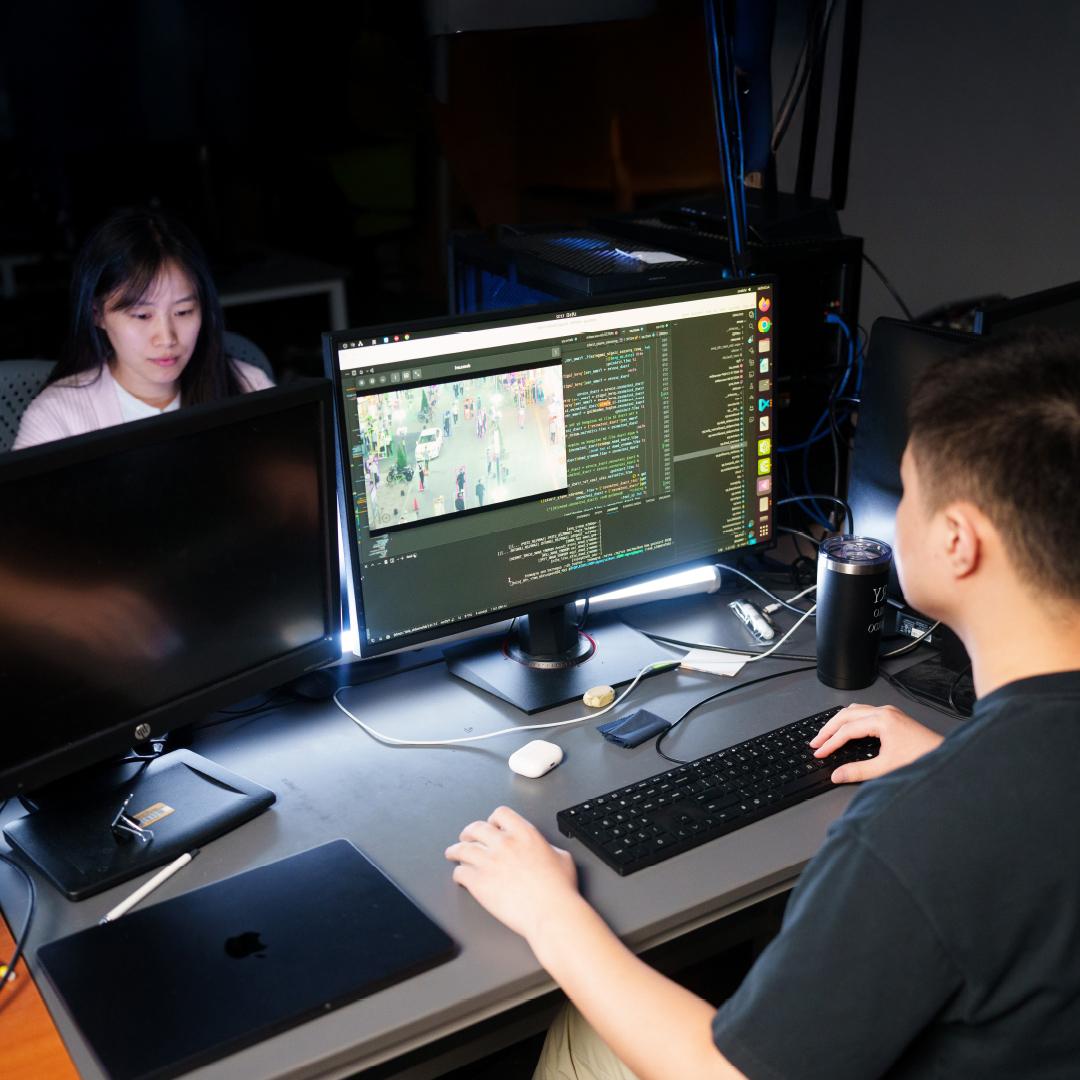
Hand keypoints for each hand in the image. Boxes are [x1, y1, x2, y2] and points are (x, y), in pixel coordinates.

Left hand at [445, 805, 580, 941]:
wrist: (550, 912)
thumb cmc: (559, 890)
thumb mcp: (562, 857)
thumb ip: (547, 848)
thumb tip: (545, 850)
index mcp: (524, 834)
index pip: (500, 814)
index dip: (493, 820)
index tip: (491, 826)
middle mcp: (504, 843)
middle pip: (476, 828)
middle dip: (469, 833)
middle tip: (466, 838)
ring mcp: (489, 862)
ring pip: (462, 849)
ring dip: (455, 851)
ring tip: (452, 853)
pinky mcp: (479, 882)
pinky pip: (460, 872)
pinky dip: (458, 873)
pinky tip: (460, 877)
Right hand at [809, 703, 943, 782]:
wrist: (946, 758)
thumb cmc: (922, 759)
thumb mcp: (886, 768)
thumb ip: (858, 771)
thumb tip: (837, 775)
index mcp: (882, 720)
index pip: (846, 730)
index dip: (830, 743)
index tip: (819, 753)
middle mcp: (884, 712)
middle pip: (846, 715)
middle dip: (828, 729)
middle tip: (816, 742)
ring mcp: (889, 712)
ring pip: (854, 710)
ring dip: (838, 722)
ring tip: (826, 735)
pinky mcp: (893, 717)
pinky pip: (864, 712)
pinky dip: (850, 720)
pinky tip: (847, 729)